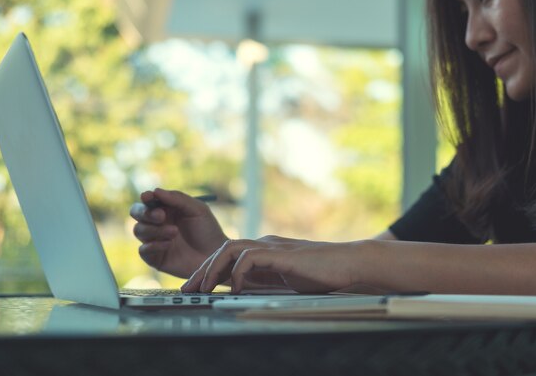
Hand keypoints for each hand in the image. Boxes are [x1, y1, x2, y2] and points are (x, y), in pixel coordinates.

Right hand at [130, 188, 227, 277]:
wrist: (215, 256)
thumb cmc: (208, 231)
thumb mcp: (197, 209)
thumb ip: (177, 199)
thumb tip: (155, 191)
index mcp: (166, 209)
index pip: (149, 200)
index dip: (146, 197)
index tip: (148, 197)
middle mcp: (157, 223)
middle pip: (137, 213)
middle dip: (145, 213)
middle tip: (161, 216)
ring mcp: (154, 240)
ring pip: (139, 230)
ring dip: (155, 230)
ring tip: (174, 232)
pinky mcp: (154, 258)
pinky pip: (143, 250)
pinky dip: (154, 245)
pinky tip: (169, 245)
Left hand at [181, 236, 361, 293]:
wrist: (349, 264)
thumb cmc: (322, 273)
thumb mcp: (285, 279)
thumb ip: (263, 281)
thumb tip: (237, 291)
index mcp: (264, 250)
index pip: (227, 255)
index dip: (208, 270)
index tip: (195, 288)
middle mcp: (264, 243)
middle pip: (222, 249)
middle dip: (202, 269)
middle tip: (187, 289)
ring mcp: (272, 246)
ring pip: (230, 249)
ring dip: (213, 269)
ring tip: (203, 288)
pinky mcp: (281, 253)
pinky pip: (250, 258)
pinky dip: (237, 273)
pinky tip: (234, 288)